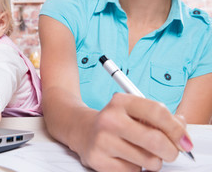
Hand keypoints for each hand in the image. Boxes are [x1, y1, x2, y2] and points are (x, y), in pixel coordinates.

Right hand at [70, 93, 191, 171]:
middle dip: (170, 151)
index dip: (177, 129)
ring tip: (140, 152)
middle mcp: (110, 119)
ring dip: (152, 161)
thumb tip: (182, 133)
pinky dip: (135, 168)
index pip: (157, 112)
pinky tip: (125, 158)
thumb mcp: (134, 111)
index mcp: (121, 102)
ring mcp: (102, 141)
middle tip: (169, 152)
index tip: (183, 140)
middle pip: (155, 140)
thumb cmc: (115, 121)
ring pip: (148, 161)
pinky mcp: (98, 160)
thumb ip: (160, 118)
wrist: (83, 130)